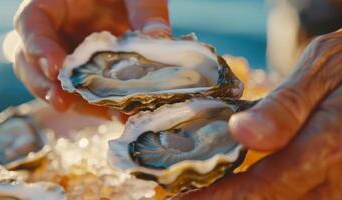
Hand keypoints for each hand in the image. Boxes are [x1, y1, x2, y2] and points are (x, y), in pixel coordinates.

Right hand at [13, 0, 169, 115]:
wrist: (128, 3)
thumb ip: (144, 11)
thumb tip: (159, 37)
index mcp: (52, 7)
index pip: (31, 25)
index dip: (38, 48)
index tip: (54, 68)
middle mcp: (53, 35)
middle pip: (31, 63)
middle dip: (45, 86)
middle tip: (62, 102)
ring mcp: (66, 57)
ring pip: (55, 85)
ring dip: (75, 103)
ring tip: (100, 115)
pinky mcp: (84, 75)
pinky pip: (82, 94)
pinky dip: (98, 107)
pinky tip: (119, 114)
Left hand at [179, 30, 341, 198]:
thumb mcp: (323, 69)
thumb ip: (286, 107)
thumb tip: (241, 132)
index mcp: (327, 146)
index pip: (260, 187)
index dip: (217, 197)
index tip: (181, 197)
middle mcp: (335, 180)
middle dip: (225, 199)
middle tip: (188, 192)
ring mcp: (339, 188)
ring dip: (245, 197)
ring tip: (209, 187)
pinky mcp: (338, 186)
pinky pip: (298, 196)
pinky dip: (266, 192)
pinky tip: (243, 182)